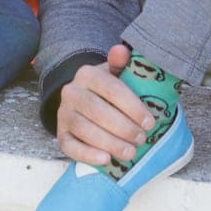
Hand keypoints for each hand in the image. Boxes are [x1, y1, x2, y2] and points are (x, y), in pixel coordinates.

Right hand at [55, 45, 153, 166]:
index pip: (112, 89)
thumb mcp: (118, 73)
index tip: (150, 122)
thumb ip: (122, 62)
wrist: (86, 99)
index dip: (132, 107)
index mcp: (87, 74)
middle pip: (97, 111)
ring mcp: (64, 114)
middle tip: (142, 139)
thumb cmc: (110, 89)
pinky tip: (106, 160)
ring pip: (85, 130)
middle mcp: (71, 92)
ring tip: (130, 152)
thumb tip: (121, 51)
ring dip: (110, 143)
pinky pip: (69, 146)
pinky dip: (87, 155)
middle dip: (123, 128)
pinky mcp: (60, 134)